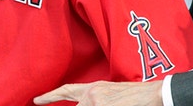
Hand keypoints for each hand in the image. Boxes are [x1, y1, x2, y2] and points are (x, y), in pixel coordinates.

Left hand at [34, 81, 163, 105]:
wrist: (155, 94)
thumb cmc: (137, 96)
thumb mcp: (113, 95)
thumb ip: (97, 100)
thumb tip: (87, 104)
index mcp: (94, 88)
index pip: (67, 91)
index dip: (50, 96)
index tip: (37, 100)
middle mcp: (92, 93)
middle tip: (103, 105)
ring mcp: (96, 101)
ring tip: (114, 103)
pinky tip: (114, 105)